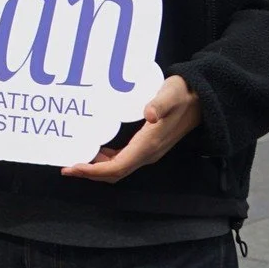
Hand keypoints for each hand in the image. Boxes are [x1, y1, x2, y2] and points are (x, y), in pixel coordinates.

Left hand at [61, 75, 201, 182]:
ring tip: (75, 159)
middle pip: (115, 173)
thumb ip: (159, 104)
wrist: (202, 99)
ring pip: (119, 168)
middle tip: (66, 167)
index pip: (117, 167)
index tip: (72, 168)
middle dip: (90, 173)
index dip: (93, 171)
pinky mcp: (148, 146)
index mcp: (149, 145)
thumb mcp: (170, 94)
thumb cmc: (182, 94)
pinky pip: (123, 160)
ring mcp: (149, 151)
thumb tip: (149, 114)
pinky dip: (106, 161)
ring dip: (97, 168)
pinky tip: (95, 151)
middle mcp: (148, 153)